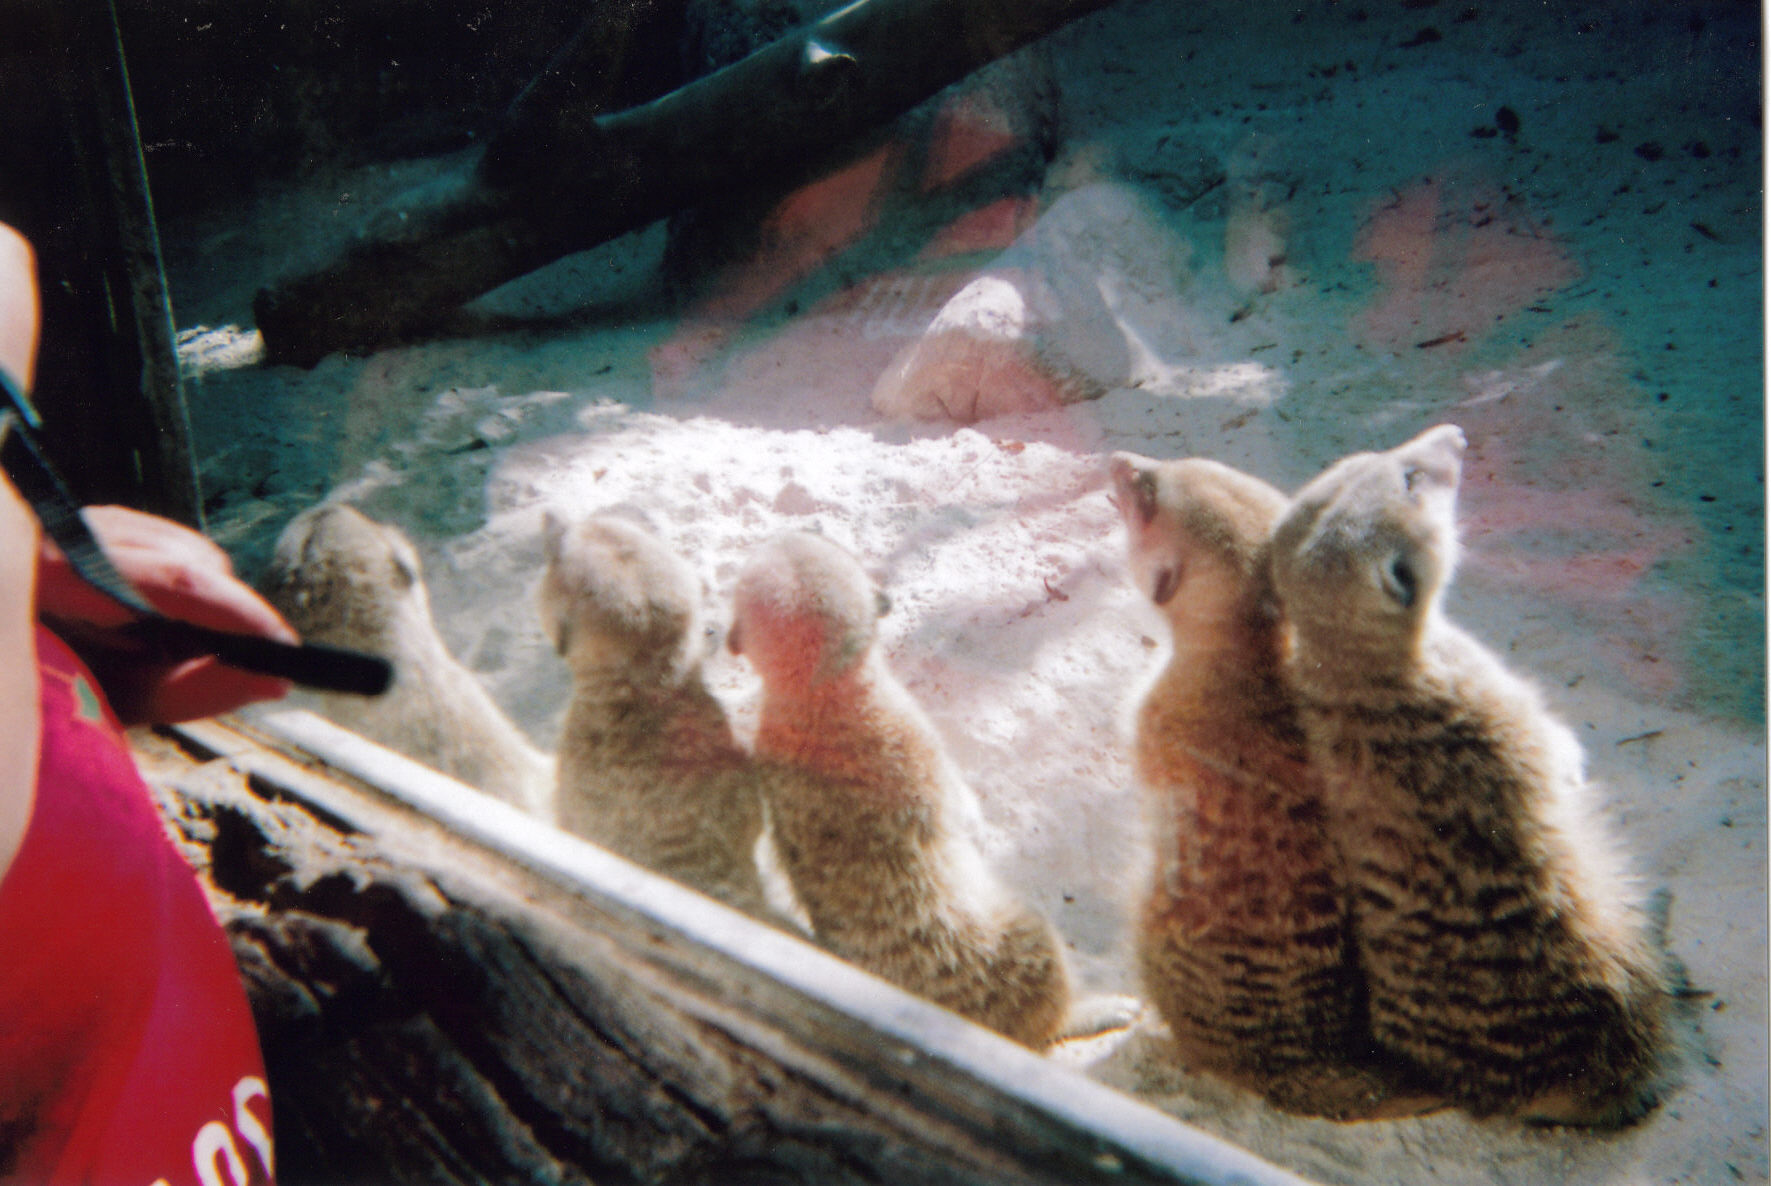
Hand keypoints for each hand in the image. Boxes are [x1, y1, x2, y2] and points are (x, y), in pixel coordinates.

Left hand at [37, 506, 298, 723]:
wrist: (4, 671)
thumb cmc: (41, 691)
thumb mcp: (111, 704)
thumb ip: (192, 691)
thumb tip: (272, 679)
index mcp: (64, 570)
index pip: (179, 577)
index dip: (243, 615)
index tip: (285, 651)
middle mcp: (72, 531)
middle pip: (188, 559)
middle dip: (223, 614)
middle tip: (225, 668)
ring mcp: (77, 523)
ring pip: (181, 550)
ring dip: (199, 602)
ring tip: (164, 655)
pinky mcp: (85, 527)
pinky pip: (160, 545)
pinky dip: (175, 587)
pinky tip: (147, 627)